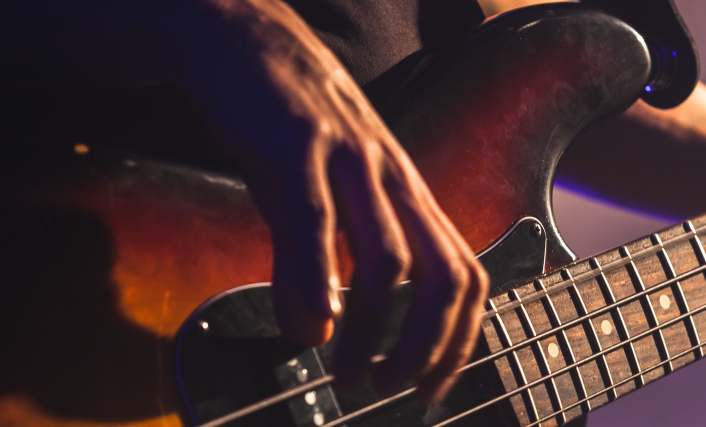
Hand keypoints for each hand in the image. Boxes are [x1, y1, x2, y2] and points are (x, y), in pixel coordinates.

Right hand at [180, 0, 488, 400]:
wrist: (243, 41)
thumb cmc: (288, 128)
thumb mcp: (319, 197)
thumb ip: (325, 263)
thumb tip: (317, 332)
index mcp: (406, 193)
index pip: (463, 275)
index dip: (457, 339)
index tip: (429, 388)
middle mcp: (392, 179)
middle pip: (445, 276)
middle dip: (428, 348)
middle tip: (393, 391)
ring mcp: (351, 161)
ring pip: (388, 261)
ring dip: (375, 332)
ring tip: (349, 374)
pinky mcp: (298, 144)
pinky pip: (316, 220)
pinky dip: (318, 280)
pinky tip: (310, 323)